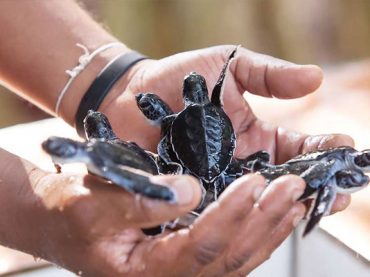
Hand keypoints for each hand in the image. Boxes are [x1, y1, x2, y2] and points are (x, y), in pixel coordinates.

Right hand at [35, 170, 305, 276]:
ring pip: (236, 259)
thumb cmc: (70, 214)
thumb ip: (139, 200)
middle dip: (265, 221)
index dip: (231, 214)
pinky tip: (272, 213)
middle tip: (294, 190)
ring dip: (269, 228)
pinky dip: (255, 232)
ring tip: (295, 201)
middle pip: (229, 258)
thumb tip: (193, 191)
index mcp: (145, 272)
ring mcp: (180, 271)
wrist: (59, 220)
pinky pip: (228, 252)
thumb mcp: (93, 204)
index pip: (201, 247)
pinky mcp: (185, 257)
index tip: (254, 182)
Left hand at [100, 45, 351, 213]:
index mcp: (256, 138)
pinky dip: (233, 215)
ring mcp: (216, 182)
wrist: (130, 94)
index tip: (345, 152)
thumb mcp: (229, 66)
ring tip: (305, 205)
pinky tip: (252, 216)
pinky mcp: (188, 193)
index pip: (299, 149)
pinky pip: (214, 209)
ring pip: (254, 203)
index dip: (324, 152)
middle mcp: (241, 166)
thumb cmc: (179, 78)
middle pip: (284, 183)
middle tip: (339, 193)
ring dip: (280, 205)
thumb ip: (268, 75)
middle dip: (313, 187)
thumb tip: (316, 77)